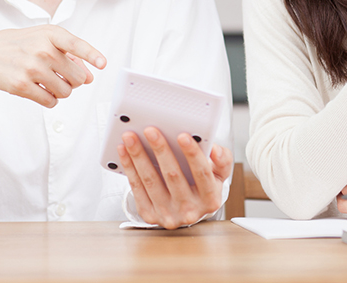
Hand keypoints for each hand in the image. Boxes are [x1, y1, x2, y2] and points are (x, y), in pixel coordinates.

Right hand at [0, 25, 105, 106]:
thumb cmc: (17, 46)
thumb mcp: (42, 39)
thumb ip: (68, 54)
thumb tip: (89, 76)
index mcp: (50, 34)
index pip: (76, 44)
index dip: (92, 55)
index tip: (102, 64)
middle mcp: (42, 49)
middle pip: (77, 77)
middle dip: (72, 81)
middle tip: (59, 76)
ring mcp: (32, 68)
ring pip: (66, 92)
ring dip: (60, 92)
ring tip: (46, 82)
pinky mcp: (23, 86)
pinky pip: (50, 102)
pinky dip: (49, 100)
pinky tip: (40, 91)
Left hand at [117, 127, 232, 228]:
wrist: (188, 210)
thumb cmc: (203, 186)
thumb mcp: (219, 174)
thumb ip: (223, 160)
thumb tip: (215, 150)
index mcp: (210, 199)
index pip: (202, 173)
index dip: (192, 154)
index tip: (182, 135)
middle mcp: (190, 210)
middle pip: (173, 176)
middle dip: (160, 149)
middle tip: (150, 130)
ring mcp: (168, 215)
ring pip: (151, 181)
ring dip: (138, 156)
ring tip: (130, 137)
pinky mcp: (150, 216)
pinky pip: (137, 189)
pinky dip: (129, 168)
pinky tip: (124, 152)